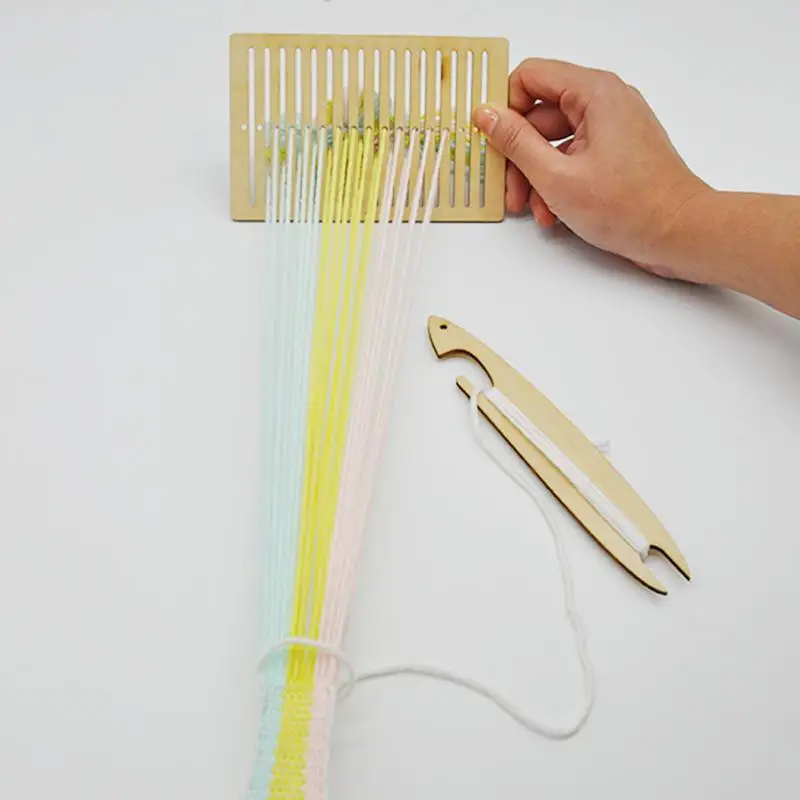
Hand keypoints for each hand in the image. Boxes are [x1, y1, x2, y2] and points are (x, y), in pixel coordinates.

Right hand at [473, 58, 711, 279]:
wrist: (680, 234)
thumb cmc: (631, 207)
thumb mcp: (557, 177)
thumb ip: (516, 143)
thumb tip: (487, 115)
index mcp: (595, 93)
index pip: (531, 76)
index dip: (506, 108)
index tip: (494, 141)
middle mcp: (606, 101)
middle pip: (540, 115)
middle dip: (519, 156)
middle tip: (510, 191)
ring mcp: (613, 127)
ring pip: (555, 141)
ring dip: (537, 176)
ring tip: (534, 211)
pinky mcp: (617, 151)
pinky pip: (574, 157)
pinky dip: (559, 182)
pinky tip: (554, 213)